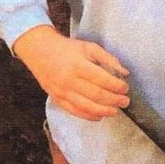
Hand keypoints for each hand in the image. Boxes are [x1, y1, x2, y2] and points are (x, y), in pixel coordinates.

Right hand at [12, 24, 130, 120]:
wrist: (39, 51)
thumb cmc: (67, 48)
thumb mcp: (88, 47)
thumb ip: (108, 59)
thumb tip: (124, 73)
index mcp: (79, 65)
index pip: (102, 80)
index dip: (116, 86)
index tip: (125, 88)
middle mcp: (70, 80)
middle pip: (96, 95)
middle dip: (114, 100)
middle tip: (125, 101)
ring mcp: (63, 92)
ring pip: (86, 107)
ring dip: (104, 111)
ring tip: (116, 111)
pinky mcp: (57, 99)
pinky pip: (74, 111)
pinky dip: (88, 116)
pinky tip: (99, 116)